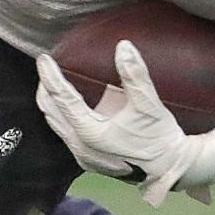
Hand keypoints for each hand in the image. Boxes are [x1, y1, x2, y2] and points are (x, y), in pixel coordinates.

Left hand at [36, 41, 214, 206]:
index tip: (44, 59)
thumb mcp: (149, 104)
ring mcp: (82, 156)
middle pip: (51, 112)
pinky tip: (68, 106)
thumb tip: (123, 47)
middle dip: (46, 88)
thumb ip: (135, 74)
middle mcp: (80, 147)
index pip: (63, 99)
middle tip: (46, 67)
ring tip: (52, 82)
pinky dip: (62, 116)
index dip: (51, 76)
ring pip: (56, 124)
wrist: (170, 168)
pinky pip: (65, 134)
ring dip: (52, 103)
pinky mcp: (88, 160)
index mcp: (90, 133)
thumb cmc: (160, 138)